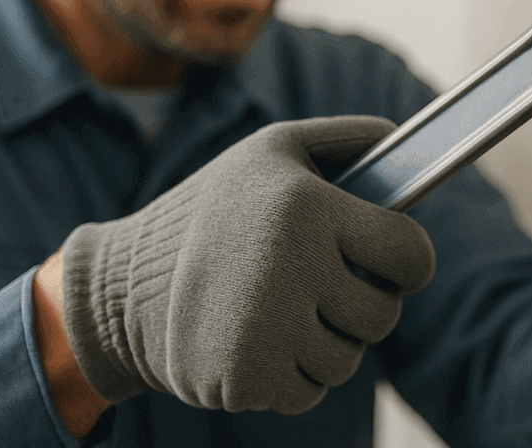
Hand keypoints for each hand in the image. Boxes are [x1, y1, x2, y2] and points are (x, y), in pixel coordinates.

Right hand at [59, 116, 435, 413]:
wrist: (119, 286)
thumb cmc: (212, 209)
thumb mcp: (272, 149)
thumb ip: (346, 140)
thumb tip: (404, 140)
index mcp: (309, 207)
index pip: (412, 255)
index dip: (408, 262)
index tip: (392, 262)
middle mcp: (293, 267)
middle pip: (384, 314)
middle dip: (364, 304)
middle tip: (322, 285)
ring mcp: (269, 328)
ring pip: (348, 359)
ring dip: (325, 342)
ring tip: (278, 309)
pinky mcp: (246, 378)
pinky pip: (309, 392)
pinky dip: (290, 375)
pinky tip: (256, 340)